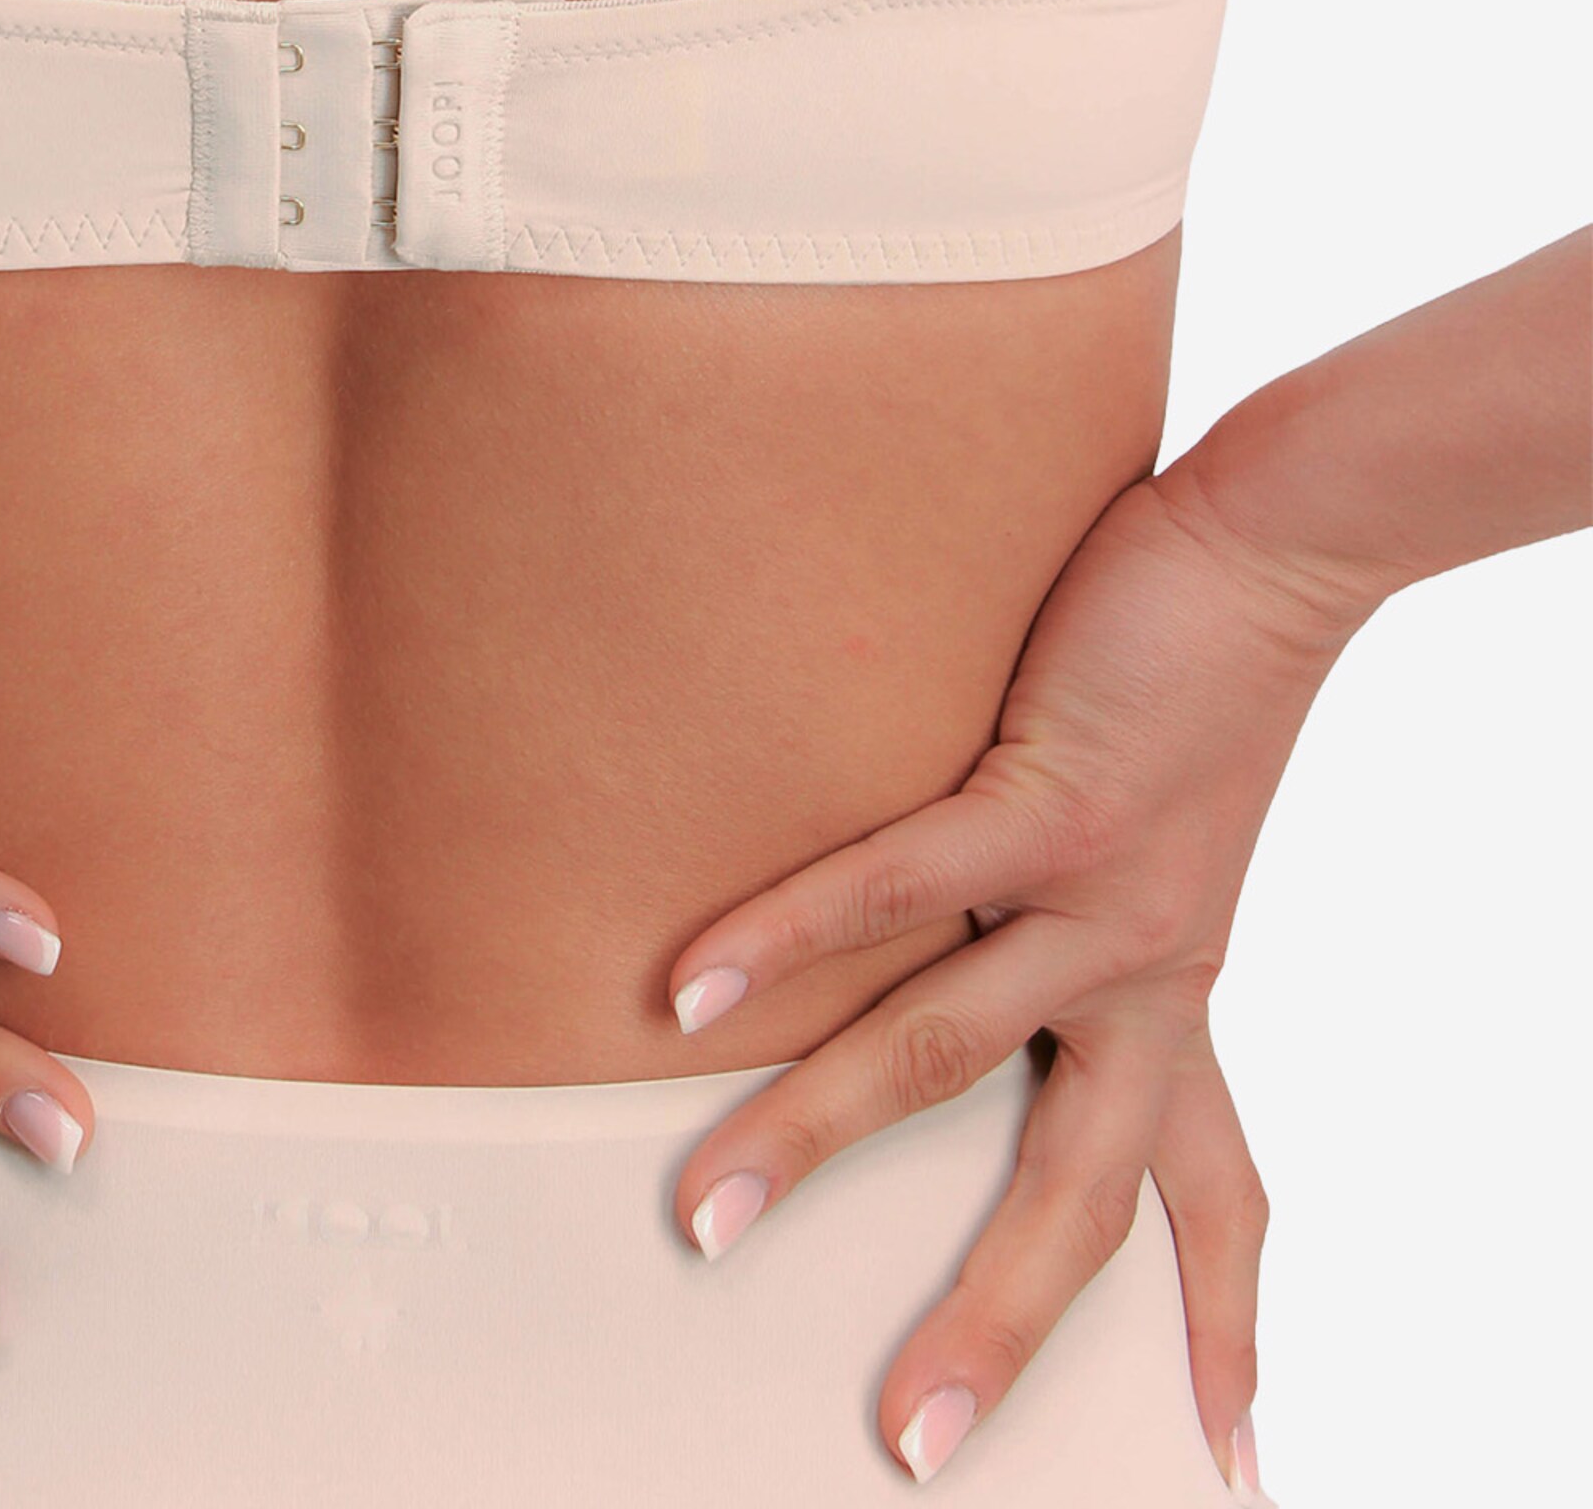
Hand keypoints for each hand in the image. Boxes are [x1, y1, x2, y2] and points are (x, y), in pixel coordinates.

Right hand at [663, 449, 1367, 1499]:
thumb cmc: (1198, 676)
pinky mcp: (1052, 798)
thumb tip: (980, 933)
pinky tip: (690, 985)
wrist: (1278, 549)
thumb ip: (1085, 909)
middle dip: (994, 1328)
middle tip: (909, 1448)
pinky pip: (898, 888)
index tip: (1227, 1456)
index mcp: (1177, 994)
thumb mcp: (1164, 838)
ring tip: (705, 1214)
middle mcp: (1148, 974)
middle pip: (1074, 1199)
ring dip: (810, 1137)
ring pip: (944, 1055)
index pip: (1211, 1198)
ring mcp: (1101, 896)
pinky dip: (783, 936)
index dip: (1222, 1332)